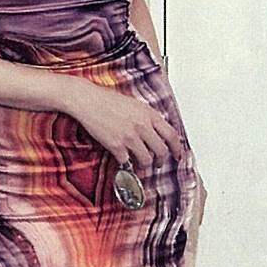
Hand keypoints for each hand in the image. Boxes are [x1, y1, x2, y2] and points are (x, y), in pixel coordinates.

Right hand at [64, 77, 184, 170]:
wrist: (89, 100)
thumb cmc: (108, 100)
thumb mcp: (135, 104)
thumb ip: (147, 117)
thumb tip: (156, 130)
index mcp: (149, 114)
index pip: (171, 135)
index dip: (177, 148)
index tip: (177, 155)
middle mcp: (142, 126)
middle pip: (161, 151)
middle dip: (161, 161)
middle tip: (158, 164)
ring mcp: (130, 136)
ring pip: (146, 160)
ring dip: (145, 166)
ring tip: (141, 165)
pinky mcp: (116, 145)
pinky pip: (127, 162)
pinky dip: (127, 165)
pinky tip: (125, 162)